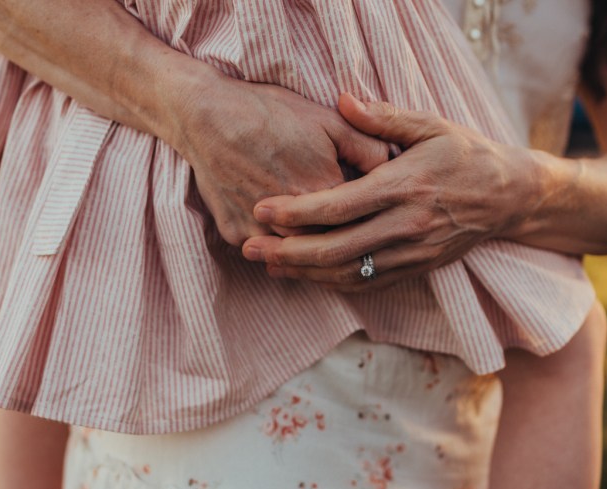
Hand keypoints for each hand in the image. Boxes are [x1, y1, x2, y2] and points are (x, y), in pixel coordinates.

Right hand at [170, 83, 389, 245]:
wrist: (207, 115)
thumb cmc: (271, 113)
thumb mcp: (330, 121)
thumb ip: (370, 148)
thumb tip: (398, 168)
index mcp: (323, 193)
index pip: (358, 225)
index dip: (371, 225)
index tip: (381, 225)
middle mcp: (292, 220)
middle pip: (328, 249)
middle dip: (345, 248)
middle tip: (360, 248)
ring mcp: (259, 230)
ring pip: (294, 257)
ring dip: (311, 258)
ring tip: (327, 254)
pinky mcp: (235, 232)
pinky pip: (263, 251)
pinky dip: (277, 251)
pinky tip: (290, 248)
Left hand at [240, 93, 539, 292]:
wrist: (510, 198)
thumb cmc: (465, 155)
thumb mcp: (430, 125)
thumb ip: (383, 116)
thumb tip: (342, 101)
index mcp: (404, 187)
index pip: (339, 206)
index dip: (296, 212)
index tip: (263, 208)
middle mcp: (406, 227)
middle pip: (335, 250)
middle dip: (287, 252)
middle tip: (250, 247)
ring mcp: (411, 254)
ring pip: (348, 274)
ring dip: (304, 273)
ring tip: (268, 265)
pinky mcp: (415, 270)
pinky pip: (367, 284)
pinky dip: (332, 283)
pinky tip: (306, 276)